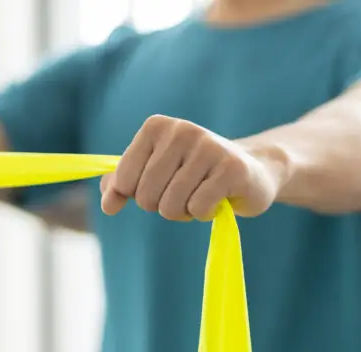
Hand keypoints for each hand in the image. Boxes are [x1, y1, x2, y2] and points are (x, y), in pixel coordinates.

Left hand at [100, 115, 283, 220]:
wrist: (253, 170)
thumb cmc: (197, 174)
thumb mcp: (156, 173)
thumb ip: (123, 185)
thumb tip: (108, 206)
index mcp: (157, 127)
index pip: (125, 180)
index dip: (139, 195)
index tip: (160, 187)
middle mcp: (182, 130)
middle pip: (147, 196)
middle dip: (163, 207)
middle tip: (185, 195)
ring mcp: (209, 147)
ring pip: (172, 205)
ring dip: (185, 213)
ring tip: (201, 197)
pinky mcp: (232, 169)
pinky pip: (199, 209)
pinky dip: (205, 214)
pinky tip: (218, 200)